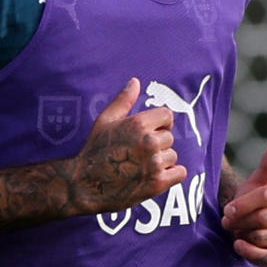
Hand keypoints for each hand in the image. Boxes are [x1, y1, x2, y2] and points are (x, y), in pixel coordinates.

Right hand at [66, 78, 185, 215]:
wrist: (86, 185)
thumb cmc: (95, 150)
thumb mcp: (105, 120)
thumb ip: (123, 100)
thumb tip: (135, 81)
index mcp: (139, 124)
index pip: (167, 116)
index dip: (160, 124)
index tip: (149, 132)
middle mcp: (149, 142)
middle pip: (169, 138)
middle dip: (158, 144)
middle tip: (139, 153)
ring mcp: (154, 164)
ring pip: (172, 156)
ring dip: (162, 161)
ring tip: (142, 166)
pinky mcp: (157, 183)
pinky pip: (180, 173)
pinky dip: (172, 175)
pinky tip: (156, 176)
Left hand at [221, 142, 266, 266]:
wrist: (248, 227)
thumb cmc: (252, 201)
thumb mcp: (257, 182)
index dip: (243, 203)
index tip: (228, 209)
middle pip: (262, 218)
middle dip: (241, 220)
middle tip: (229, 221)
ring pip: (260, 236)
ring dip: (243, 234)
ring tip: (241, 231)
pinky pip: (266, 258)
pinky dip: (248, 252)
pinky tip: (239, 245)